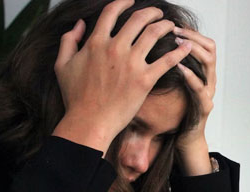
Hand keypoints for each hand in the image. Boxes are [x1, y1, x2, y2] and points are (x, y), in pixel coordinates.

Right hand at [52, 0, 191, 154]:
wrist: (89, 122)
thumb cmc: (75, 97)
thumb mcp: (62, 65)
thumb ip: (69, 40)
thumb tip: (79, 25)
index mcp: (96, 42)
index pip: (112, 12)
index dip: (123, 2)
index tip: (131, 1)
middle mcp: (115, 48)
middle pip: (138, 19)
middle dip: (152, 12)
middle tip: (158, 13)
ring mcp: (131, 63)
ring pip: (154, 33)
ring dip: (166, 26)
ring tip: (172, 26)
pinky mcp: (145, 80)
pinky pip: (167, 60)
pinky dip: (180, 51)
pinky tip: (186, 46)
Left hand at [174, 27, 216, 175]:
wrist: (184, 139)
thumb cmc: (175, 112)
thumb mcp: (171, 85)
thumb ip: (167, 67)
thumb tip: (150, 47)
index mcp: (202, 72)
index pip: (203, 43)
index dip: (191, 31)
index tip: (174, 24)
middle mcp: (209, 79)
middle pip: (210, 48)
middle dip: (192, 36)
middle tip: (175, 30)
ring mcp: (209, 92)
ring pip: (209, 64)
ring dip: (193, 50)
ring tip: (177, 43)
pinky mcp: (204, 107)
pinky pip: (200, 88)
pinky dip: (190, 76)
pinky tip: (179, 67)